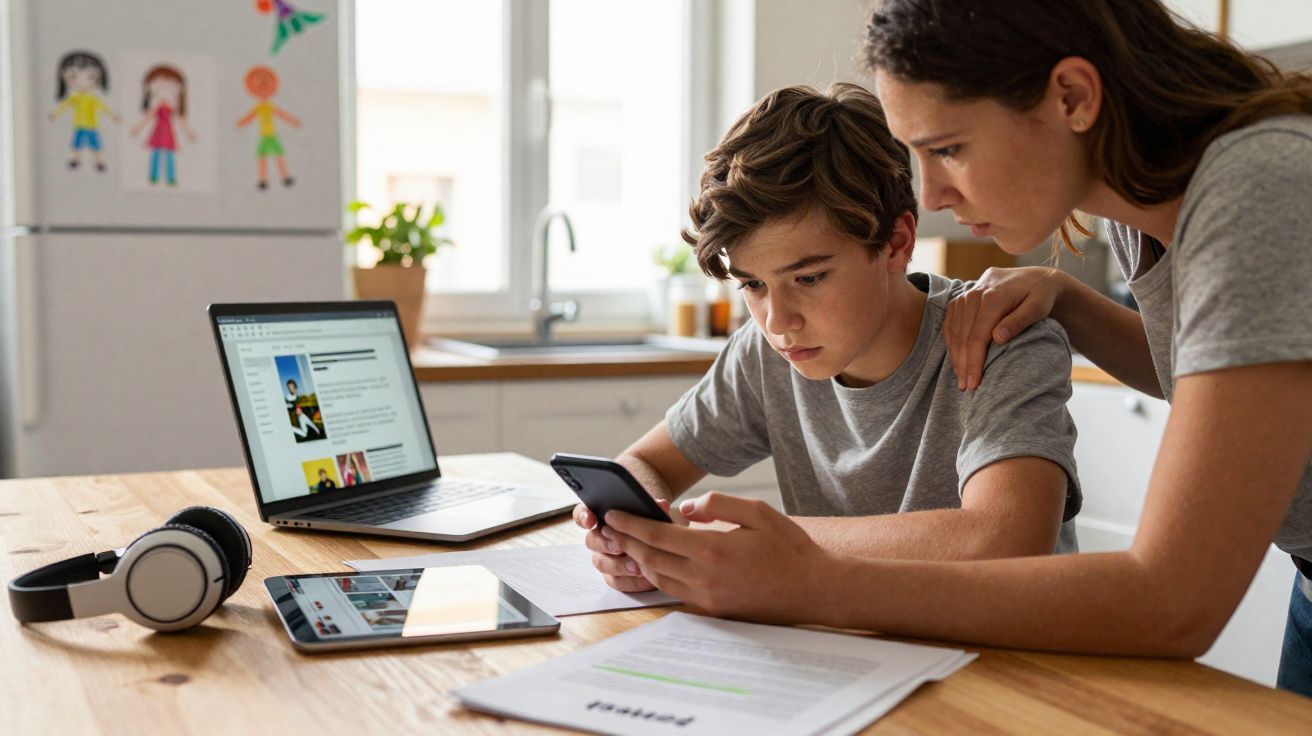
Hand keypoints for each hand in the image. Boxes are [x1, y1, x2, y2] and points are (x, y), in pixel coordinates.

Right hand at [576, 499, 683, 592]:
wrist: (663, 542)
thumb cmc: (653, 521)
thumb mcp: (655, 511)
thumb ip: (654, 506)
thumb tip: (661, 506)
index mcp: (602, 516)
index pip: (582, 513)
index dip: (584, 516)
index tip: (591, 520)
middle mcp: (598, 537)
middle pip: (591, 541)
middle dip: (606, 544)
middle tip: (620, 546)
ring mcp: (604, 558)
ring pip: (601, 563)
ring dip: (619, 565)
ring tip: (637, 566)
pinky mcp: (614, 577)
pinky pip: (616, 581)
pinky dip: (631, 581)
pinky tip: (646, 579)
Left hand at [605, 492, 829, 623]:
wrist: (813, 589)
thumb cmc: (789, 547)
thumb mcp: (757, 512)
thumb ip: (717, 505)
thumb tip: (683, 511)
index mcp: (712, 550)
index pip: (656, 536)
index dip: (630, 524)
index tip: (612, 514)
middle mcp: (704, 578)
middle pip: (649, 559)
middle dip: (625, 541)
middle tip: (608, 528)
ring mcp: (707, 597)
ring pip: (658, 577)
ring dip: (638, 560)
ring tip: (627, 543)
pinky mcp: (714, 610)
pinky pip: (675, 591)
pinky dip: (658, 575)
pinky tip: (655, 563)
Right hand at [943, 266, 1066, 390]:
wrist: (1036, 278)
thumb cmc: (1041, 295)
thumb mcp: (1039, 307)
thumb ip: (1019, 321)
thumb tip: (998, 338)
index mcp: (993, 296)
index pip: (977, 335)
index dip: (974, 362)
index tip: (975, 383)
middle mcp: (974, 293)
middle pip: (963, 335)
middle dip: (963, 364)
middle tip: (967, 388)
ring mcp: (965, 294)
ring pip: (954, 331)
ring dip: (955, 356)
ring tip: (962, 378)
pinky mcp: (961, 299)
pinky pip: (950, 324)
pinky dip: (952, 343)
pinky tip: (957, 359)